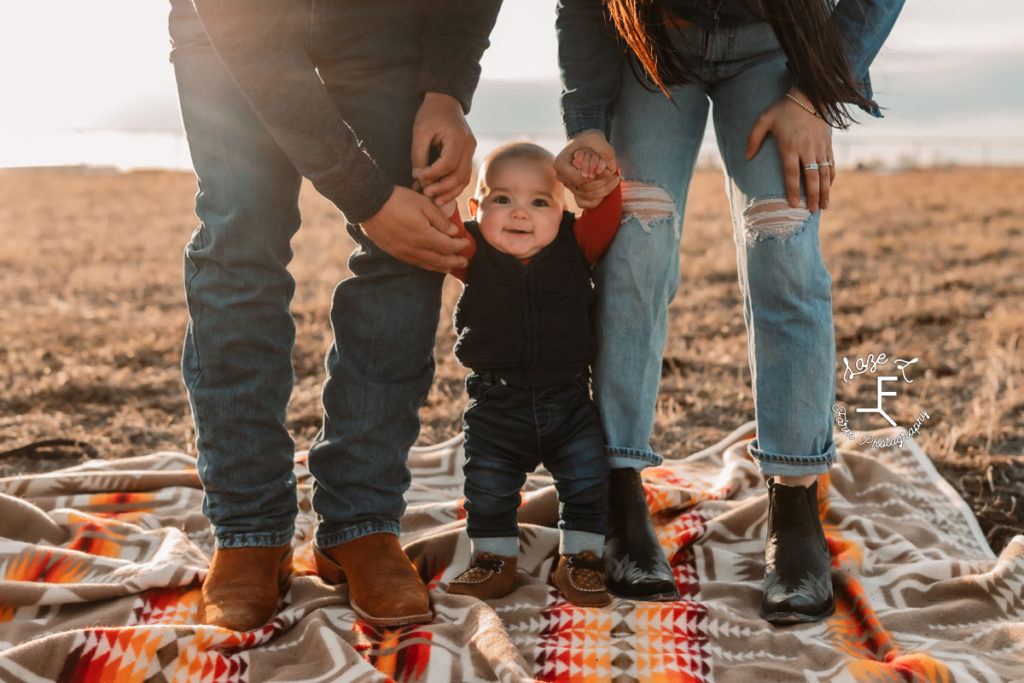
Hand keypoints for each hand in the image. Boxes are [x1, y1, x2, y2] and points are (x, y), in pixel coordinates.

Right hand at [360, 186, 469, 271]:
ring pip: (426, 264)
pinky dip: (426, 265)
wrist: (368, 203)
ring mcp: (403, 252)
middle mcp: (414, 249)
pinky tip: (430, 263)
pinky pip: (414, 262)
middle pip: (439, 260)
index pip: (448, 246)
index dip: (459, 246)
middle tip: (464, 262)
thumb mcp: (424, 204)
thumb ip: (440, 220)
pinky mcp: (394, 252)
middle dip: (454, 261)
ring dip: (441, 267)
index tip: (466, 243)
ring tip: (450, 268)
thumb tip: (454, 232)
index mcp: (424, 236)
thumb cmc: (398, 200)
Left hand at [411, 92, 475, 205]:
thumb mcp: (420, 131)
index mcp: (458, 138)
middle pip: (459, 175)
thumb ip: (419, 154)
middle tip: (425, 193)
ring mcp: (471, 152)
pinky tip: (441, 195)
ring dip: (449, 192)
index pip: (448, 164)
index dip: (433, 174)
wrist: (445, 102)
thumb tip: (418, 176)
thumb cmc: (431, 114)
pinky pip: (463, 176)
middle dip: (442, 188)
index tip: (418, 176)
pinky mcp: (468, 156)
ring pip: (464, 180)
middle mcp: (469, 146)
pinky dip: (453, 188)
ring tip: (434, 201)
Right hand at [555, 130, 619, 208]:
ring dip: (604, 190)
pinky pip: (587, 203)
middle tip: (614, 174)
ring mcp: (569, 186)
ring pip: (587, 197)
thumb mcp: (595, 137)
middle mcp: (562, 178)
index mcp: (561, 164)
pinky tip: (607, 187)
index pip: (577, 178)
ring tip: (614, 179)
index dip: (593, 176)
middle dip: (602, 183)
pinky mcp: (577, 192)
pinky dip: (599, 199)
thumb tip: (611, 167)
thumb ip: (604, 149)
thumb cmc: (587, 139)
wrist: (585, 144)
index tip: (605, 168)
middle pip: (583, 189)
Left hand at [745, 88, 835, 212]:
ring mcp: (819, 147)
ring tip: (824, 206)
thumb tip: (747, 157)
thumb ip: (753, 138)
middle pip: (812, 177)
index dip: (793, 189)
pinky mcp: (827, 144)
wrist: (810, 95)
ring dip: (825, 191)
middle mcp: (807, 148)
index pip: (792, 173)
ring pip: (825, 173)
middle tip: (813, 211)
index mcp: (790, 146)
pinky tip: (830, 188)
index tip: (794, 204)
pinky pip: (831, 164)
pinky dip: (831, 177)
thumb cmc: (783, 109)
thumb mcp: (764, 119)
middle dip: (813, 196)